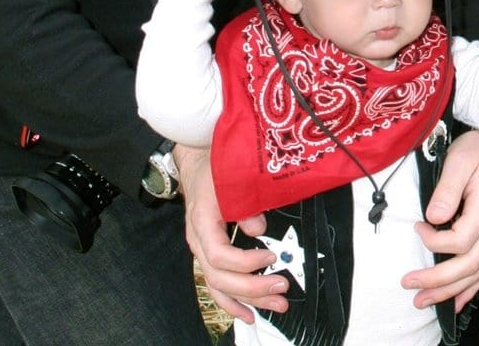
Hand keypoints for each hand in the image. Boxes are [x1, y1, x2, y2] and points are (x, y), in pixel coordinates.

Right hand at [173, 143, 289, 323]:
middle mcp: (199, 243)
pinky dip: (232, 303)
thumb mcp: (229, 179)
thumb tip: (259, 227)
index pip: (220, 255)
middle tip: (281, 287)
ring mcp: (202, 252)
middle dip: (253, 288)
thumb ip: (245, 203)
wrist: (197, 164)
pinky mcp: (209, 255)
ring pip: (220, 287)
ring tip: (275, 304)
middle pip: (220, 277)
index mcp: (203, 224)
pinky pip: (217, 286)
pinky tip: (249, 314)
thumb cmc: (215, 170)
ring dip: (248, 300)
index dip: (246, 262)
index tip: (270, 257)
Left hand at [402, 130, 478, 310]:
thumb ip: (447, 189)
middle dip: (437, 281)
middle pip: (468, 265)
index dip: (434, 241)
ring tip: (424, 301)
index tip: (417, 226)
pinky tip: (456, 300)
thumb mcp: (460, 159)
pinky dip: (471, 288)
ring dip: (450, 290)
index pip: (460, 241)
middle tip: (409, 284)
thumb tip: (433, 218)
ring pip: (477, 272)